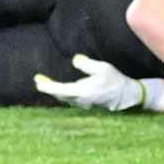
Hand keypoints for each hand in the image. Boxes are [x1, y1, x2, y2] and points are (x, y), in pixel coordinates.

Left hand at [34, 54, 160, 111]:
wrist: (125, 95)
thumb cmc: (114, 80)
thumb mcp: (103, 68)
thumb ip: (87, 64)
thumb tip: (75, 60)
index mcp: (82, 92)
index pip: (59, 89)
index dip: (47, 85)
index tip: (38, 79)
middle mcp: (80, 100)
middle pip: (59, 95)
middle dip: (48, 88)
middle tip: (38, 80)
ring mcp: (83, 103)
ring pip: (64, 98)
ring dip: (54, 91)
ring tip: (46, 84)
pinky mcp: (86, 103)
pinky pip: (70, 98)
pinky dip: (62, 93)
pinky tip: (61, 89)